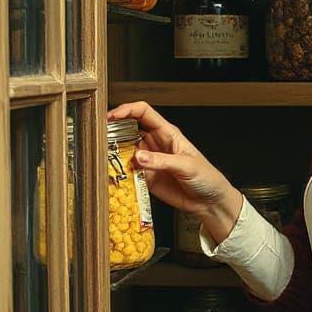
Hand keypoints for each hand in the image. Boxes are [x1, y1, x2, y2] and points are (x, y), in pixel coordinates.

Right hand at [107, 101, 241, 239]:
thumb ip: (162, 161)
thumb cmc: (206, 177)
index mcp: (167, 133)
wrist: (209, 201)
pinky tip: (113, 174)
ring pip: (124, 150)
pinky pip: (127, 171)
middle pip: (129, 129)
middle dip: (114, 130)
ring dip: (113, 153)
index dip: (127, 110)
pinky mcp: (145, 177)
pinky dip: (118, 172)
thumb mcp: (186, 165)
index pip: (143, 112)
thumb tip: (138, 157)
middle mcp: (155, 144)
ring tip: (104, 157)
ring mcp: (149, 160)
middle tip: (101, 138)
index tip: (112, 116)